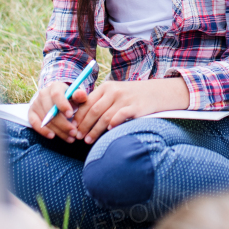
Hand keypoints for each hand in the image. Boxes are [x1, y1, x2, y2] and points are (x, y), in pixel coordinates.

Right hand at [28, 82, 87, 140]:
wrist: (56, 99)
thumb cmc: (69, 98)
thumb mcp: (76, 96)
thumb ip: (80, 96)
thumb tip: (80, 95)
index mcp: (55, 87)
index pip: (56, 95)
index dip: (63, 105)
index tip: (70, 115)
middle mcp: (43, 93)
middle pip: (50, 110)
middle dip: (63, 124)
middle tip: (74, 133)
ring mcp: (36, 103)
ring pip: (45, 119)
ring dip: (58, 130)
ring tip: (69, 137)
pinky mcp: (31, 112)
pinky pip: (34, 123)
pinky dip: (43, 131)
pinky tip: (52, 136)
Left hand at [72, 78, 189, 142]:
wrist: (156, 92)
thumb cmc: (131, 96)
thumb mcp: (114, 93)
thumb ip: (99, 102)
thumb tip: (80, 119)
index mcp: (105, 87)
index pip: (87, 103)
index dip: (78, 117)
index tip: (72, 128)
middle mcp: (114, 91)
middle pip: (94, 111)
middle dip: (84, 126)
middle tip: (78, 137)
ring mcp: (125, 99)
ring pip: (105, 117)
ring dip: (95, 130)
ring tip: (89, 140)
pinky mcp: (135, 106)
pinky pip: (121, 116)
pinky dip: (113, 123)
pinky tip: (109, 131)